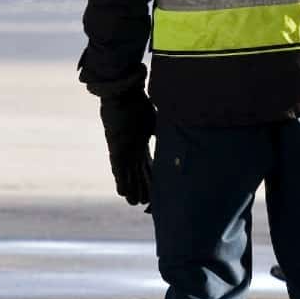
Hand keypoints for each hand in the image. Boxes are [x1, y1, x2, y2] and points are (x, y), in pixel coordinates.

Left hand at [96, 85, 156, 206]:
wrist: (124, 94)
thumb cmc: (139, 104)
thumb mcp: (156, 122)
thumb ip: (165, 132)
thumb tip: (184, 134)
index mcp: (141, 142)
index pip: (148, 165)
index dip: (152, 178)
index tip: (157, 189)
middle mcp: (131, 149)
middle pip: (138, 173)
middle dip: (142, 188)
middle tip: (146, 204)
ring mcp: (123, 150)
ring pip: (128, 174)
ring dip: (131, 189)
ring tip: (134, 204)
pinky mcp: (115, 148)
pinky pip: (118, 169)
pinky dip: (121, 181)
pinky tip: (122, 193)